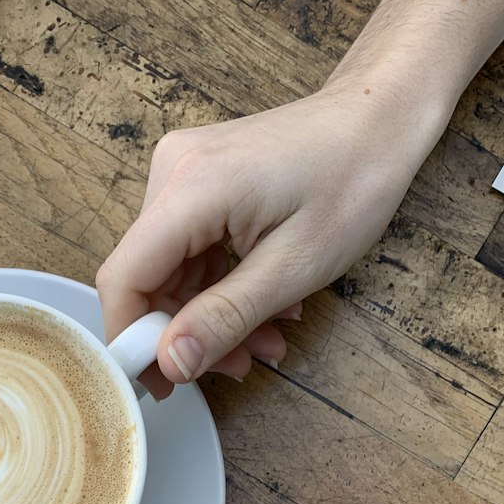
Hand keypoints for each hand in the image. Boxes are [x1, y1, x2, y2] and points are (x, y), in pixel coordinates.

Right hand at [96, 85, 431, 396]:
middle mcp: (174, 171)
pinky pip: (189, 250)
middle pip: (145, 276)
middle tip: (236, 368)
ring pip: (169, 269)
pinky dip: (218, 287)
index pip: (125, 277)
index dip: (131, 339)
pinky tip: (261, 306)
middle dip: (183, 333)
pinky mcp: (198, 180)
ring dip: (208, 315)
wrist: (379, 119)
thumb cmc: (353, 181)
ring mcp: (184, 172)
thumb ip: (224, 317)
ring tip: (263, 341)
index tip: (159, 385)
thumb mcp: (293, 268)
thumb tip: (169, 363)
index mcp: (191, 187)